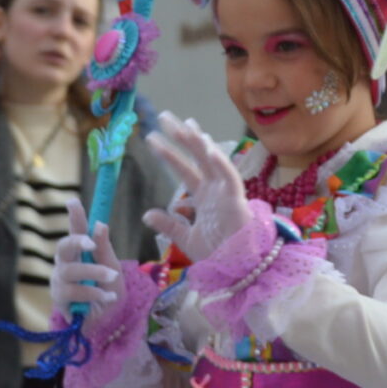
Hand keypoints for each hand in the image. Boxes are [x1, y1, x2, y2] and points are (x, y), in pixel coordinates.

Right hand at [53, 198, 124, 314]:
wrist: (107, 320)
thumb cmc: (107, 288)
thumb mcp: (113, 267)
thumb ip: (105, 248)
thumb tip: (100, 223)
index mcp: (79, 251)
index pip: (76, 230)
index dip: (74, 216)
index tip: (73, 201)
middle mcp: (66, 263)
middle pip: (63, 246)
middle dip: (76, 242)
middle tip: (91, 244)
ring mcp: (60, 281)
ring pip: (71, 271)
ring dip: (93, 273)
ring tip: (112, 278)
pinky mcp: (59, 299)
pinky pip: (74, 292)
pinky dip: (94, 294)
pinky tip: (107, 297)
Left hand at [142, 113, 253, 261]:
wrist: (239, 270)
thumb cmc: (219, 255)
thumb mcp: (186, 239)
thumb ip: (169, 225)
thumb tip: (147, 214)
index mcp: (204, 197)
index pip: (184, 170)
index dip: (169, 153)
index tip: (154, 138)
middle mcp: (214, 190)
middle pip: (195, 157)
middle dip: (180, 137)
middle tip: (164, 117)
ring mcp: (226, 192)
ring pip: (211, 161)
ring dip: (197, 142)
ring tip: (183, 124)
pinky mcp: (236, 199)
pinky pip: (228, 177)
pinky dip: (219, 162)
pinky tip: (207, 148)